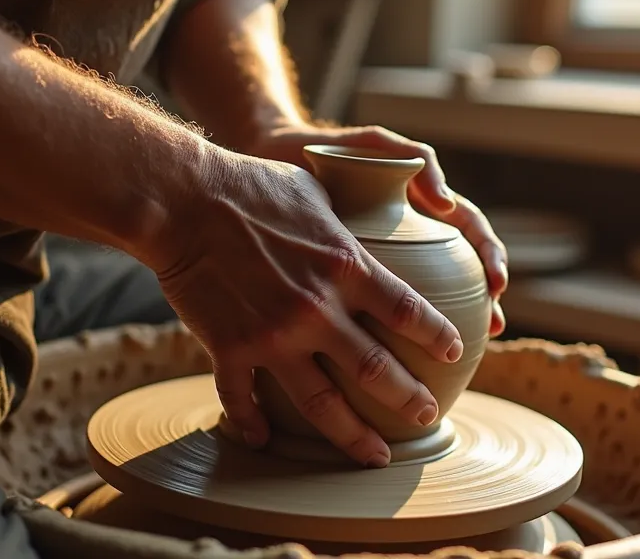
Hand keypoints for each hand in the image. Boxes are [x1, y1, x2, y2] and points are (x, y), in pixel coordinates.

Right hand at [147, 146, 463, 466]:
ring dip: (354, 435)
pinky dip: (254, 424)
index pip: (409, 311)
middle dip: (410, 398)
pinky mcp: (230, 348)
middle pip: (377, 370)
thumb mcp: (318, 191)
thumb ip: (348, 219)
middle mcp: (318, 309)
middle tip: (428, 415)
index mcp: (346, 267)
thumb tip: (373, 211)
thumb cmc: (252, 184)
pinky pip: (245, 400)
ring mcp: (274, 335)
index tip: (455, 353)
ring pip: (322, 403)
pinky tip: (264, 441)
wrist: (184, 200)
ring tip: (377, 455)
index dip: (437, 336)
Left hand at [248, 123, 508, 335]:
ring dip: (443, 322)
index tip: (496, 283)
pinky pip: (373, 308)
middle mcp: (407, 235)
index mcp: (419, 207)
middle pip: (459, 268)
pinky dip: (391, 333)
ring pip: (420, 295)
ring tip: (455, 352)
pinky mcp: (348, 275)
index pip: (469, 230)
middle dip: (483, 298)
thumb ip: (415, 159)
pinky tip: (387, 358)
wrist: (271, 160)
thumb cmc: (328, 149)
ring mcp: (380, 257)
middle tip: (493, 326)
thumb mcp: (374, 146)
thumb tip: (446, 203)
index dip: (489, 256)